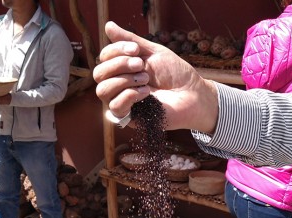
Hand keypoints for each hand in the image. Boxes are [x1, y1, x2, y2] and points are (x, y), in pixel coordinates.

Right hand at [93, 22, 217, 132]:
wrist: (192, 94)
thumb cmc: (175, 73)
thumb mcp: (152, 52)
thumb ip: (130, 41)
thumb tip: (108, 26)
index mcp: (123, 69)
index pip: (103, 59)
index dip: (115, 51)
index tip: (136, 50)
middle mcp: (119, 85)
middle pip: (98, 74)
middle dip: (118, 65)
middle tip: (141, 64)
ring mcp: (123, 102)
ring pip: (103, 90)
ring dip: (124, 80)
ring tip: (146, 78)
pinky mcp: (130, 118)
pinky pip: (115, 107)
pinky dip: (130, 96)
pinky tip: (147, 92)